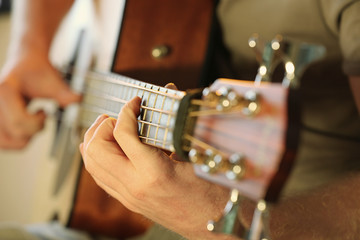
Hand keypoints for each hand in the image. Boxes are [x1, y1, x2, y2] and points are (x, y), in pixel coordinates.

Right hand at [0, 49, 79, 148]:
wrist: (27, 63)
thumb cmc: (38, 71)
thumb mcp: (52, 81)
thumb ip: (64, 93)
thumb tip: (77, 99)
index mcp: (4, 91)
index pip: (19, 122)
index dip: (37, 123)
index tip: (45, 111)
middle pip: (14, 134)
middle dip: (34, 130)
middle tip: (41, 117)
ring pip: (5, 143)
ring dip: (24, 138)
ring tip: (31, 123)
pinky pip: (2, 142)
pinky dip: (16, 140)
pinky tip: (24, 126)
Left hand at [80, 97, 236, 239]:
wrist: (213, 223)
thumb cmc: (210, 191)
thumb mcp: (196, 154)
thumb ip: (178, 122)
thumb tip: (170, 90)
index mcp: (154, 172)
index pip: (123, 134)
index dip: (127, 111)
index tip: (135, 102)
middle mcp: (135, 186)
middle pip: (97, 150)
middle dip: (102, 126)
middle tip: (118, 116)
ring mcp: (128, 196)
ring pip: (92, 165)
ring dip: (95, 141)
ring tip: (109, 127)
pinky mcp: (128, 200)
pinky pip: (99, 177)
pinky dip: (97, 157)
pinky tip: (107, 147)